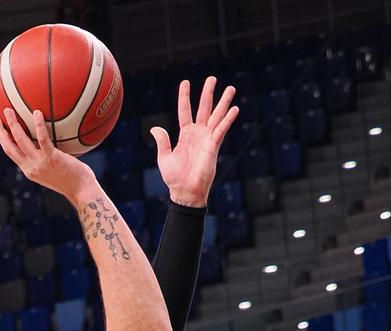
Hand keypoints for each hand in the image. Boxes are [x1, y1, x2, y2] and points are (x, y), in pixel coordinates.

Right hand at [0, 108, 95, 205]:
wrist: (83, 193)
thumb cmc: (75, 181)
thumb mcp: (56, 171)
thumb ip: (49, 158)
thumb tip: (52, 142)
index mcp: (30, 170)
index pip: (12, 153)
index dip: (3, 140)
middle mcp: (31, 168)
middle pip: (9, 147)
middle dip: (0, 132)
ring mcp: (40, 164)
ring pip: (20, 141)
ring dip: (12, 124)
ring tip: (9, 110)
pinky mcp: (52, 159)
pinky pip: (43, 139)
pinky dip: (38, 125)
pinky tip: (37, 112)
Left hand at [150, 77, 238, 207]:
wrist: (185, 192)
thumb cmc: (175, 178)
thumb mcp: (164, 157)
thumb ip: (162, 141)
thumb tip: (155, 128)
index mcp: (185, 134)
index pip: (185, 110)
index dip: (185, 97)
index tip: (185, 82)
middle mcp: (198, 134)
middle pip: (204, 108)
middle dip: (208, 93)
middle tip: (212, 78)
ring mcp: (207, 139)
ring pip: (216, 116)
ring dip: (223, 102)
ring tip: (230, 88)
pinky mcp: (213, 146)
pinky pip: (221, 130)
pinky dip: (227, 119)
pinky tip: (234, 109)